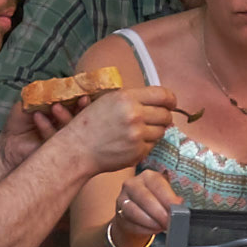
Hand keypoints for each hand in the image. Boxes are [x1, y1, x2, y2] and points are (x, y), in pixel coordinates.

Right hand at [47, 81, 184, 177]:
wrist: (76, 150)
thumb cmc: (89, 125)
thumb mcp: (108, 101)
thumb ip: (133, 98)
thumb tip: (161, 100)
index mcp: (126, 98)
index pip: (162, 95)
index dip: (170, 100)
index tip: (171, 104)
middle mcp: (134, 115)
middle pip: (165, 114)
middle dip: (163, 117)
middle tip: (156, 120)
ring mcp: (137, 134)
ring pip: (161, 131)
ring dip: (155, 131)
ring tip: (138, 132)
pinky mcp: (137, 151)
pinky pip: (152, 145)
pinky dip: (146, 144)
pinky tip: (132, 143)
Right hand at [101, 168, 186, 246]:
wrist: (138, 213)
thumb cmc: (156, 201)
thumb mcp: (166, 195)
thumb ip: (172, 199)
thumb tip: (178, 204)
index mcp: (148, 176)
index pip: (158, 185)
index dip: (168, 198)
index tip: (176, 209)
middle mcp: (132, 185)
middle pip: (145, 198)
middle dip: (159, 212)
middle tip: (169, 222)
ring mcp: (122, 199)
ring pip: (134, 211)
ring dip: (150, 222)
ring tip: (162, 226)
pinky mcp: (118, 214)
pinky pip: (130, 223)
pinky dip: (143, 228)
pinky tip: (153, 229)